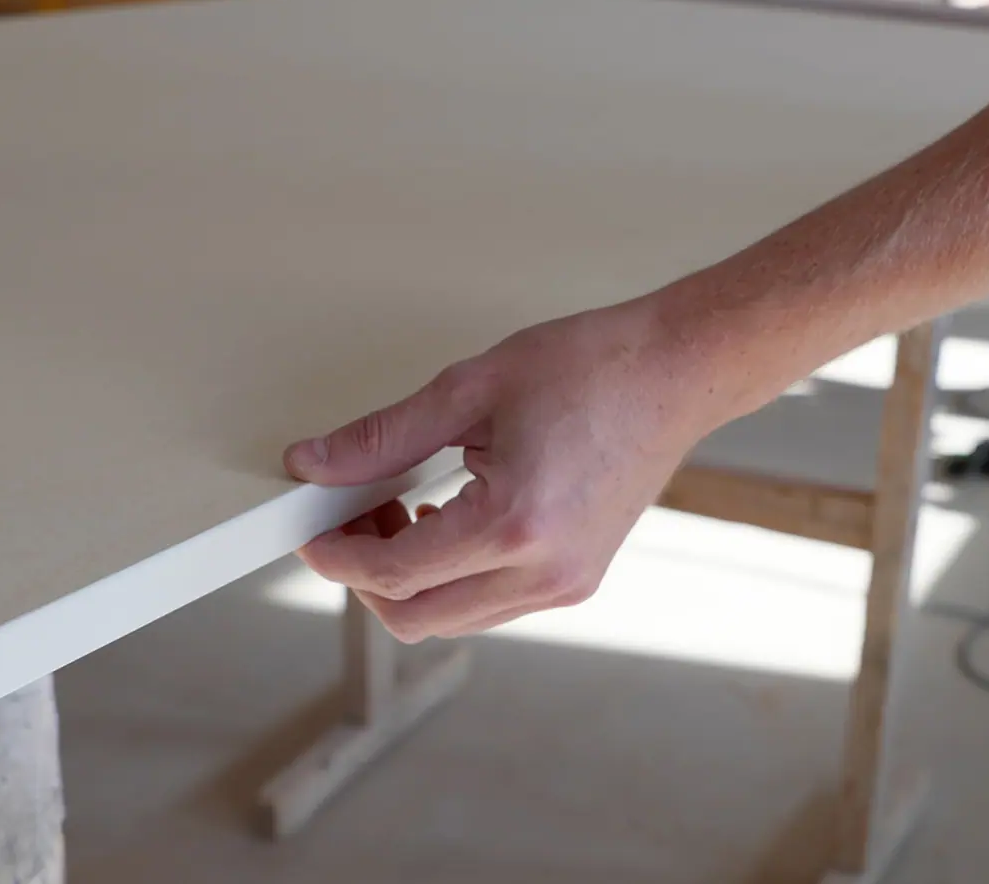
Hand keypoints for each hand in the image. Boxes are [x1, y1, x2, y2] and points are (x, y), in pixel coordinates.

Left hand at [282, 296, 718, 641]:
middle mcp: (544, 573)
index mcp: (514, 526)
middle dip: (365, 578)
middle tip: (352, 518)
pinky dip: (450, 578)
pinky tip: (446, 521)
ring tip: (399, 509)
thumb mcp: (469, 389)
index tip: (312, 532)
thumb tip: (314, 465)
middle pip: (416, 619)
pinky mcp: (578, 580)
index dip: (337, 556)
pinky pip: (489, 605)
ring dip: (408, 580)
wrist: (677, 372)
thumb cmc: (592, 368)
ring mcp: (566, 585)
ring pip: (452, 619)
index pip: (394, 574)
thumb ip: (382, 437)